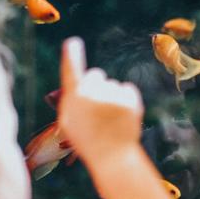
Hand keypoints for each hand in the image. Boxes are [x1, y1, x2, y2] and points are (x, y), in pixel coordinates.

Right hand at [58, 37, 143, 159]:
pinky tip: (122, 115)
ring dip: (112, 96)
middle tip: (97, 108)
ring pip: (113, 84)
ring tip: (110, 118)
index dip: (71, 56)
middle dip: (96, 85)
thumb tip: (77, 86)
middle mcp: (92, 94)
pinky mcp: (129, 100)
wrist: (112, 156)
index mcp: (74, 99)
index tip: (72, 42)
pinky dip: (126, 99)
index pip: (71, 72)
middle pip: (96, 75)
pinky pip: (127, 89)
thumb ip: (71, 100)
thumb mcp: (70, 121)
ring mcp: (112, 96)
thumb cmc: (87, 139)